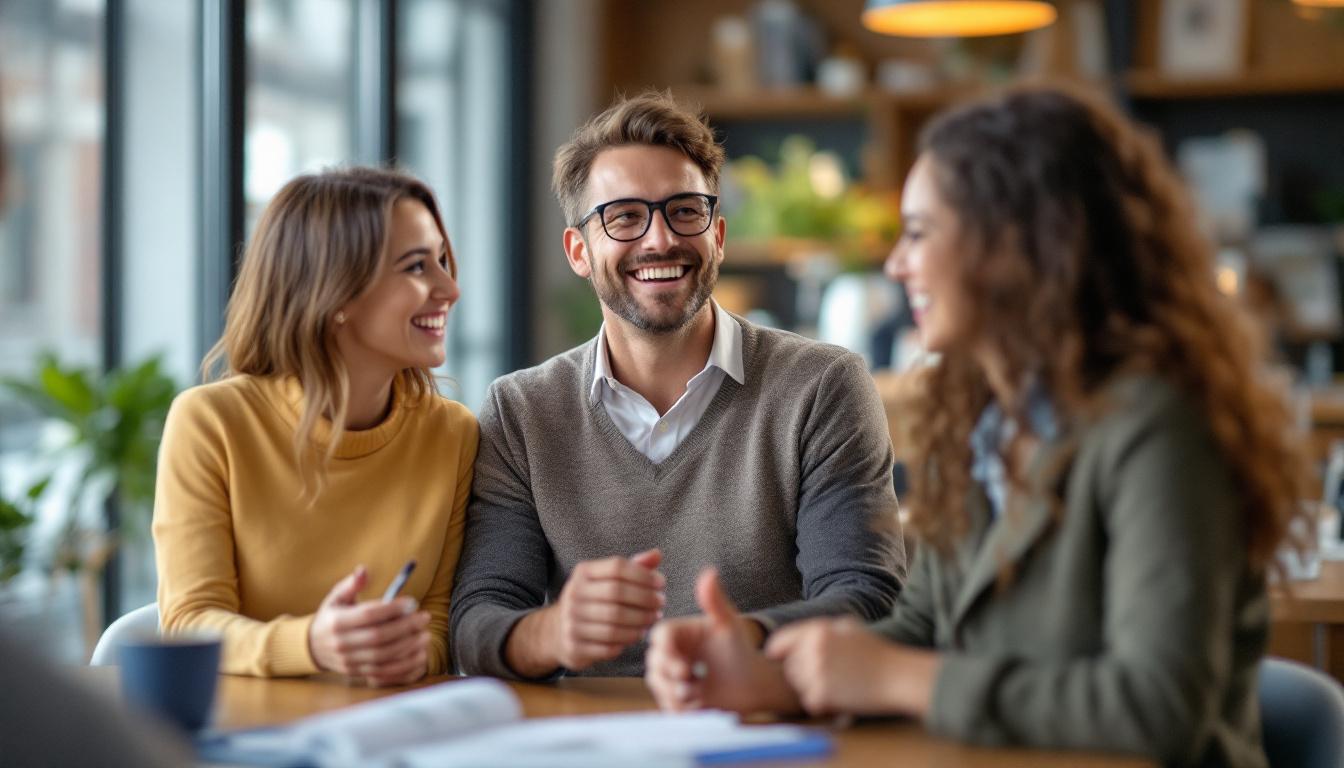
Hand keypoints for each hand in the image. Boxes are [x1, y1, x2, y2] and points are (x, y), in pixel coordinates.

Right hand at [309, 566, 431, 686]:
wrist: (313, 646)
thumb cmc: (332, 616)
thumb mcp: (336, 597)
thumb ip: (352, 584)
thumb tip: (364, 570)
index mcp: (337, 621)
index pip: (368, 615)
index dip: (392, 609)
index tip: (412, 602)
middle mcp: (341, 643)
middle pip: (378, 637)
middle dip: (405, 627)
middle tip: (424, 618)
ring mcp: (348, 661)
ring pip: (383, 657)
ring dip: (408, 647)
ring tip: (425, 635)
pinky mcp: (356, 673)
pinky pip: (383, 673)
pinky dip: (403, 666)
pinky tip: (418, 655)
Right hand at [506, 548, 665, 676]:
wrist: (557, 631)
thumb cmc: (594, 600)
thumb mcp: (607, 579)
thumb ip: (633, 567)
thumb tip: (657, 554)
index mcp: (583, 573)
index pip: (617, 567)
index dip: (643, 575)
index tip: (661, 584)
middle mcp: (574, 594)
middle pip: (617, 593)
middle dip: (645, 599)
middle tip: (661, 603)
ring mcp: (572, 621)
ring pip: (615, 622)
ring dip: (640, 621)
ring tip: (652, 619)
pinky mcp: (575, 646)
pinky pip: (609, 645)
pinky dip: (628, 640)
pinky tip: (638, 634)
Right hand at [645, 569, 798, 713]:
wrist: (754, 684)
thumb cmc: (742, 651)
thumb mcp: (729, 625)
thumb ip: (715, 600)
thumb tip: (709, 572)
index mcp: (681, 631)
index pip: (660, 636)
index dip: (667, 652)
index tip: (684, 667)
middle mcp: (673, 651)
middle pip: (653, 661)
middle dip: (670, 676)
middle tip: (691, 682)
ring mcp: (672, 674)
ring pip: (656, 683)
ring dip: (675, 692)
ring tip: (697, 692)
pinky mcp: (675, 695)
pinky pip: (665, 702)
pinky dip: (680, 706)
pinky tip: (699, 702)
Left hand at [765, 617, 939, 716]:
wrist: (896, 676)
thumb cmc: (876, 651)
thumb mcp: (848, 626)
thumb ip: (820, 628)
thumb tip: (794, 637)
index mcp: (817, 630)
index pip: (781, 641)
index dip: (776, 651)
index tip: (775, 658)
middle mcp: (813, 649)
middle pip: (789, 666)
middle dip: (800, 672)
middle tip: (823, 676)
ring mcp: (816, 672)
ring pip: (797, 684)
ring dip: (809, 687)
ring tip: (835, 684)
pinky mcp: (822, 694)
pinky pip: (809, 701)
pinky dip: (820, 703)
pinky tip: (839, 696)